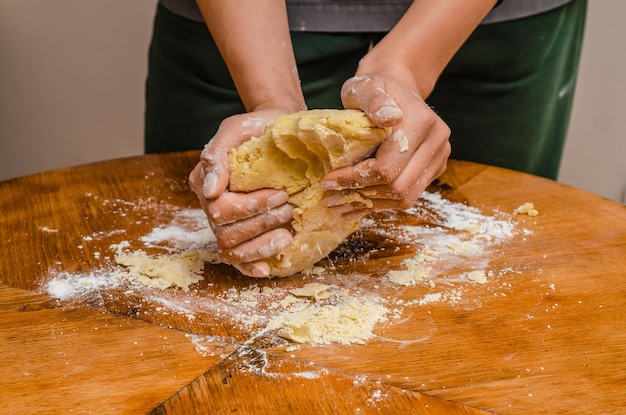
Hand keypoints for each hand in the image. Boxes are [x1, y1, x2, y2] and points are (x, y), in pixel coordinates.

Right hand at [188, 110, 294, 277]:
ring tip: (287, 233)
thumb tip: (209, 190)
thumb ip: (218, 154)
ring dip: (260, 246)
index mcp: (205, 182)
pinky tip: (268, 268)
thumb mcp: (238, 128)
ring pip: (231, 250)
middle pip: (226, 232)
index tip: (281, 194)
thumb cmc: (260, 128)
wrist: (282, 132)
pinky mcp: (244, 234)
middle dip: (261, 224)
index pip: (219, 208)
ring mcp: (226, 223)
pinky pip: (238, 260)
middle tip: (290, 208)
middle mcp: (211, 206)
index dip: (251, 207)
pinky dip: (251, 267)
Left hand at [322, 75, 450, 215]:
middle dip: (361, 195)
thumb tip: (388, 118)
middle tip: (330, 198)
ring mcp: (438, 159)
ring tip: (340, 205)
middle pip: (398, 187)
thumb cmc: (374, 88)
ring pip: (405, 197)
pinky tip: (357, 204)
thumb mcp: (366, 87)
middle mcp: (437, 143)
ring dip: (370, 205)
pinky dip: (381, 203)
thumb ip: (373, 99)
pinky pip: (407, 196)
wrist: (397, 89)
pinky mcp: (433, 170)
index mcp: (423, 123)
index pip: (388, 167)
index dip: (356, 178)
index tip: (329, 181)